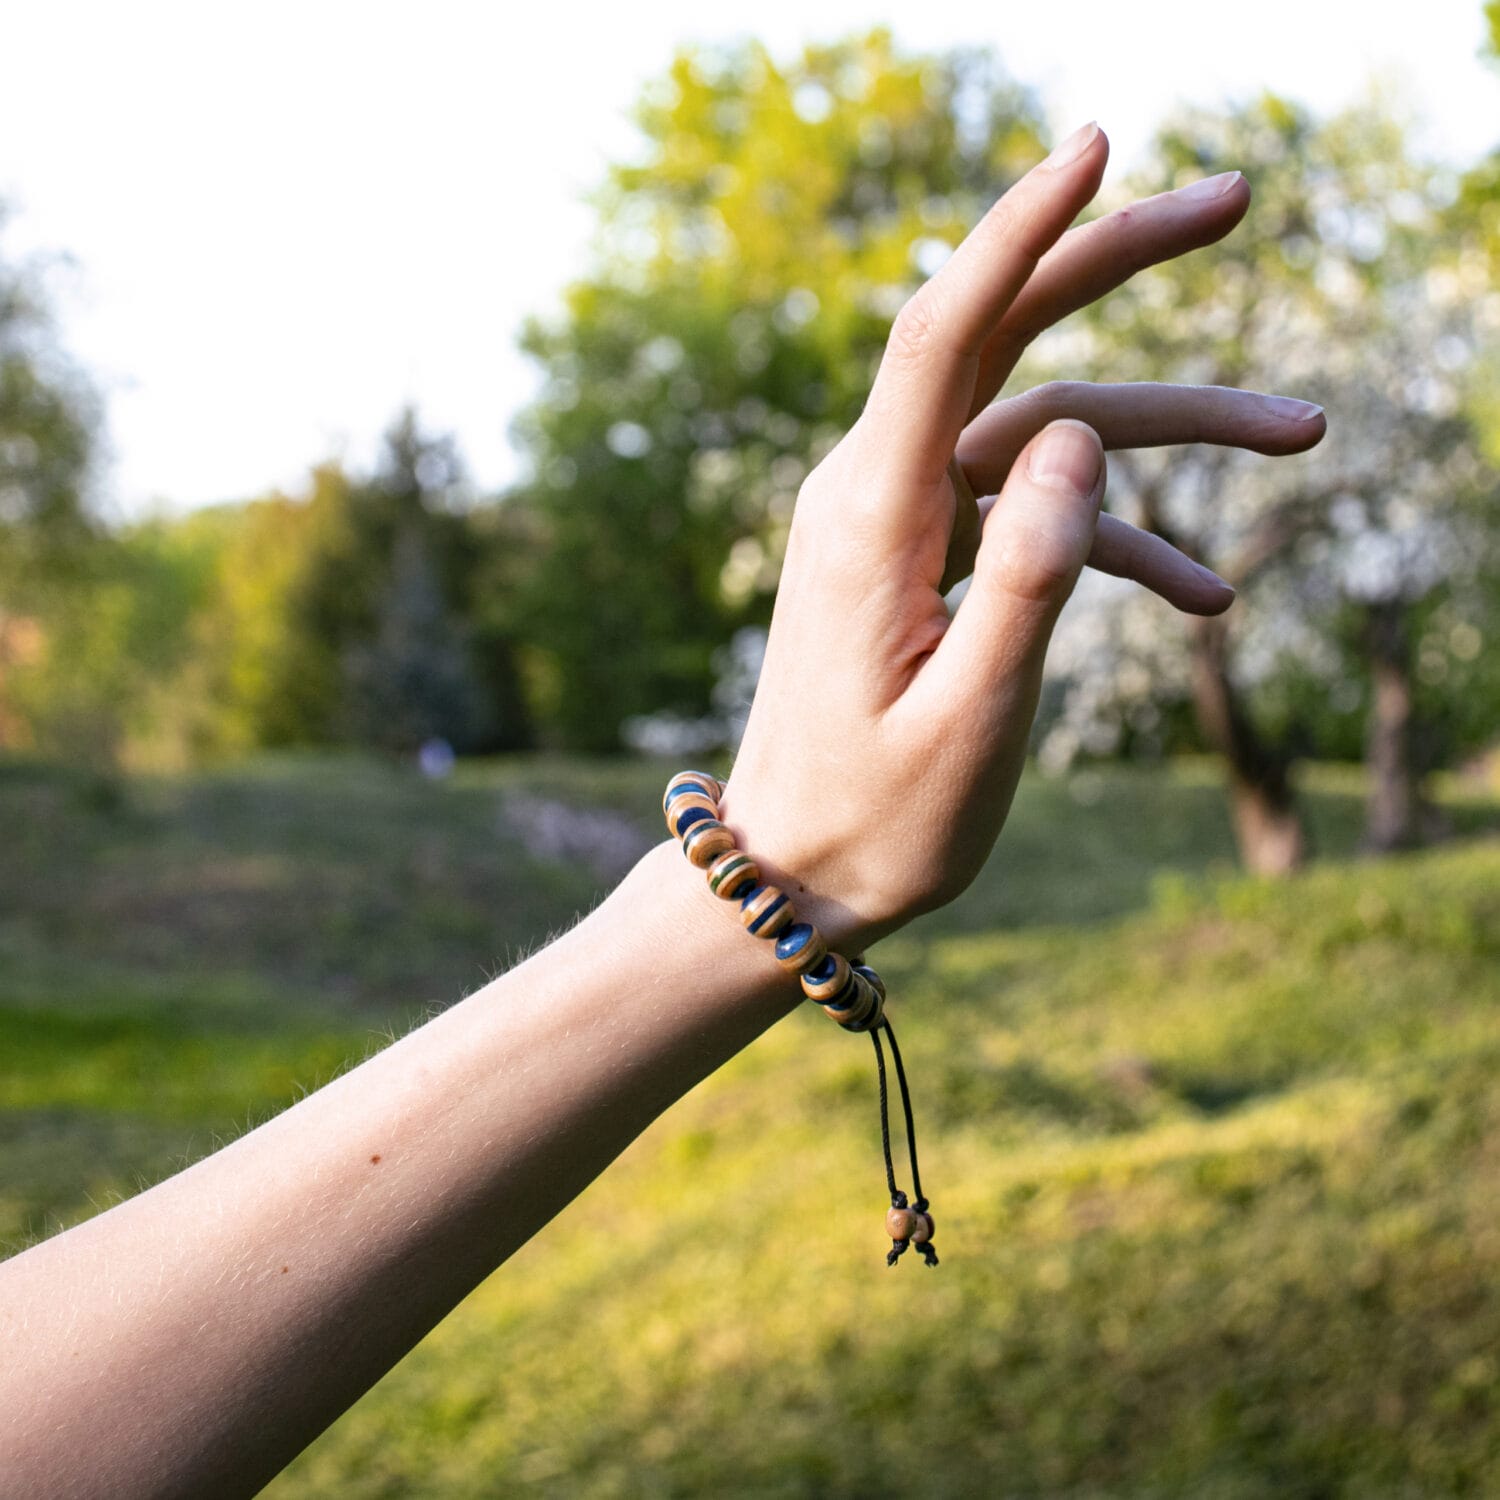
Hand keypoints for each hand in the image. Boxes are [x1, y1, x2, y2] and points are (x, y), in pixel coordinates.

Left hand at [719, 123, 1324, 948]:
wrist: (795, 869)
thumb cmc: (877, 817)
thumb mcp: (971, 719)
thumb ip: (1028, 574)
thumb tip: (1076, 435)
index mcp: (872, 516)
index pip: (944, 332)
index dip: (1021, 230)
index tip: (1099, 146)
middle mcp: (874, 491)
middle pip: (999, 340)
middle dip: (1111, 263)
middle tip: (1234, 202)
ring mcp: (895, 519)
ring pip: (1038, 428)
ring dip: (1163, 426)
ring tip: (1302, 428)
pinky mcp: (917, 556)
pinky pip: (1023, 512)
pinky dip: (1111, 534)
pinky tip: (1204, 593)